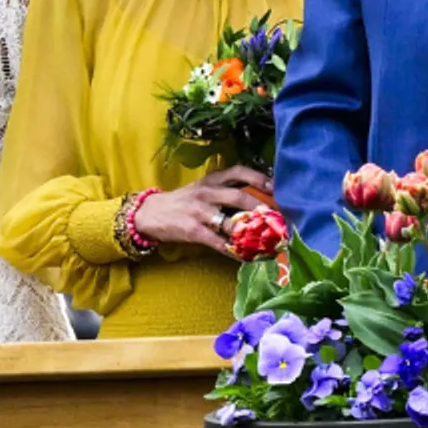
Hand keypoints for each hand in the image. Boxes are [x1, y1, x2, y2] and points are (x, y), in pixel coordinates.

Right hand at [133, 167, 276, 258]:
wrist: (150, 213)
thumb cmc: (182, 202)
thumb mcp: (202, 189)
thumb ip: (224, 190)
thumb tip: (255, 201)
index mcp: (211, 180)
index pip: (238, 171)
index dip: (259, 178)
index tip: (275, 187)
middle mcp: (206, 192)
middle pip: (238, 196)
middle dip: (260, 208)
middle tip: (277, 218)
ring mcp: (199, 211)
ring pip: (230, 221)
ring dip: (250, 233)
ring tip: (267, 240)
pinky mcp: (192, 230)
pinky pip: (217, 242)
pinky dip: (233, 250)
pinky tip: (245, 256)